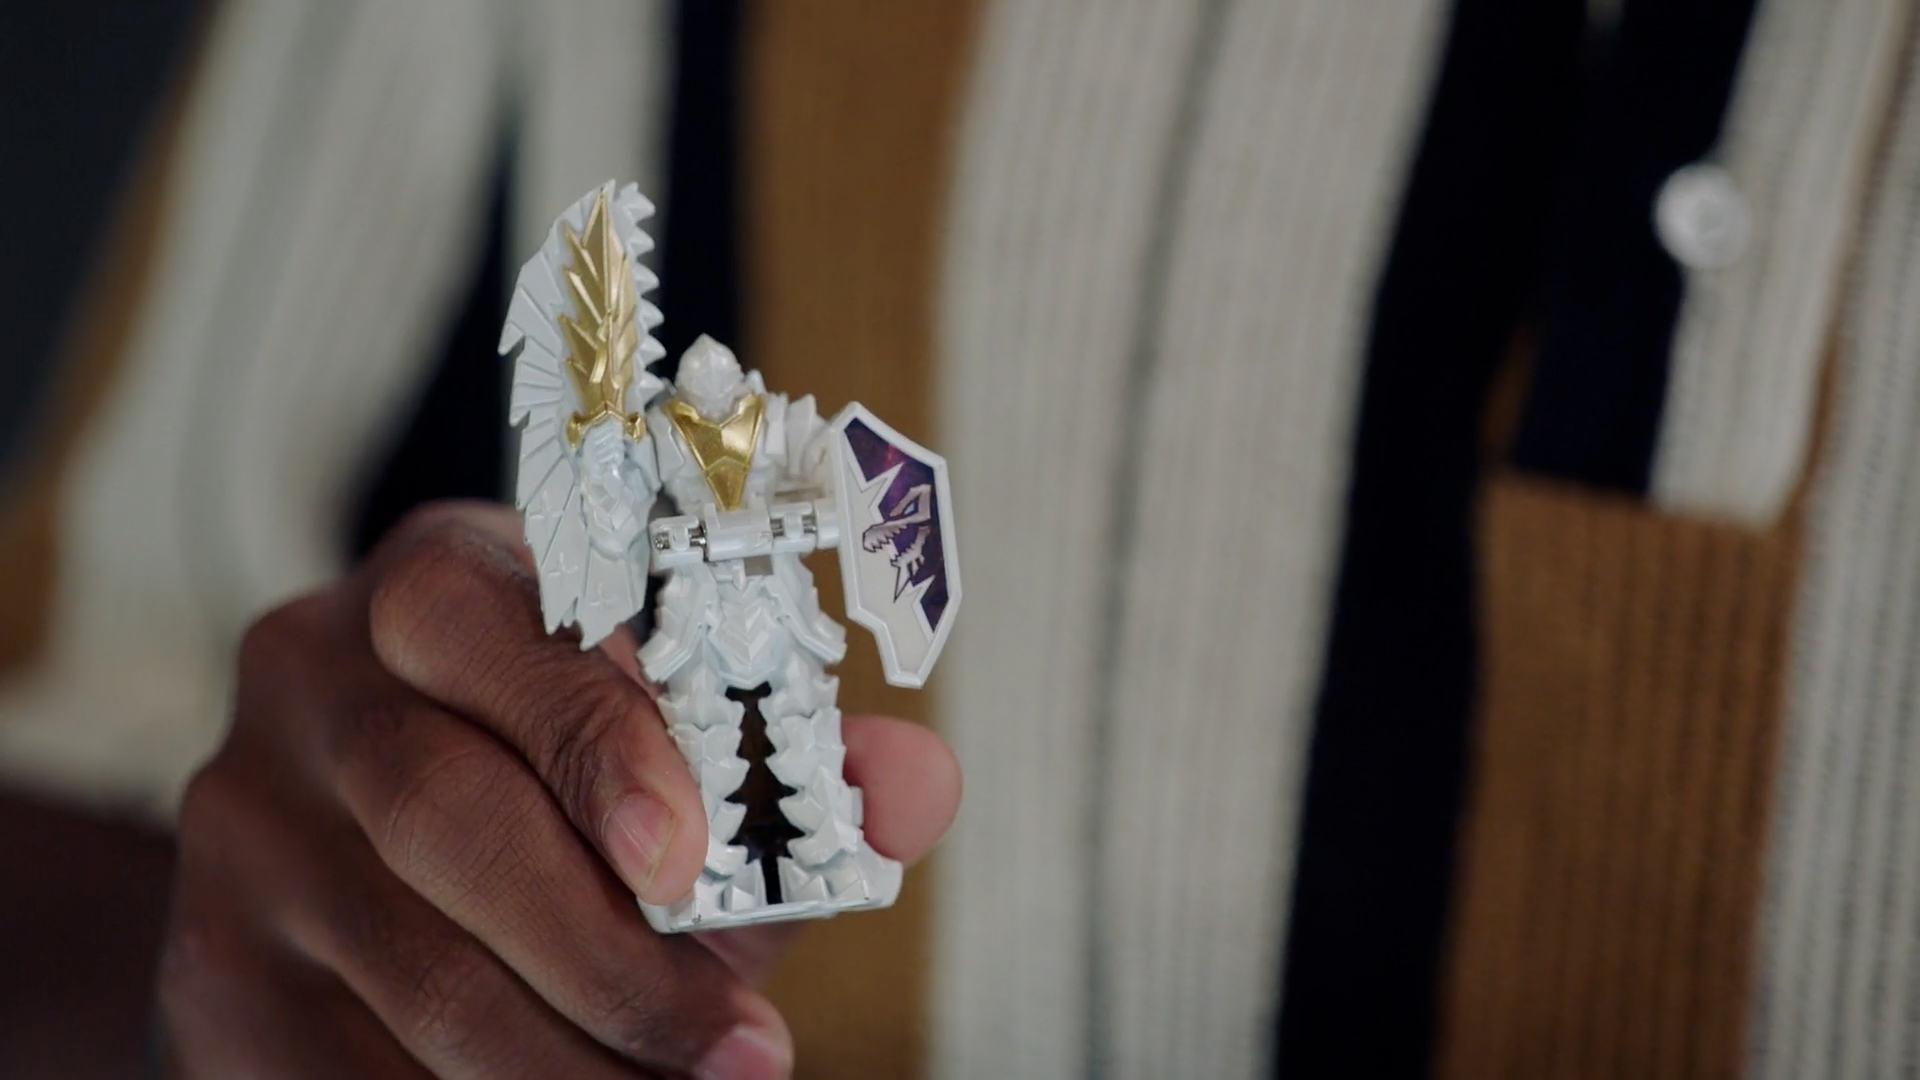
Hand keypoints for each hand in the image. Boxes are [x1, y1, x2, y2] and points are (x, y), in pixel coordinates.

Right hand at [156, 502, 961, 1077]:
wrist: (365, 841)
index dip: (586, 740)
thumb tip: (920, 786)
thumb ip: (794, 761)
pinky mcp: (213, 972)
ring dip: (565, 1062)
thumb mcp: (674, 738)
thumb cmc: (563, 771)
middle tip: (745, 1051)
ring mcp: (243, 833)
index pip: (476, 624)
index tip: (691, 863)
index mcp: (435, 586)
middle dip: (611, 957)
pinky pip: (339, 1068)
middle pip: (440, 815)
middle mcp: (308, 683)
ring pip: (407, 971)